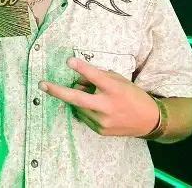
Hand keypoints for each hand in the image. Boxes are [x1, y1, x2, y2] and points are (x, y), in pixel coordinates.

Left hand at [38, 57, 159, 136]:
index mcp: (114, 89)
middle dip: (57, 91)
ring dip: (77, 98)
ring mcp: (103, 121)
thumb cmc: (132, 95)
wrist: (149, 121)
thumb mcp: (118, 80)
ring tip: (91, 95)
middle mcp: (107, 106)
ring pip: (79, 106)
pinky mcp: (100, 131)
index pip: (96, 77)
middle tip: (42, 85)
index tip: (69, 61)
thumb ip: (98, 77)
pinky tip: (95, 106)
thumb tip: (78, 78)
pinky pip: (84, 116)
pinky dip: (84, 108)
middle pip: (77, 98)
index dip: (82, 69)